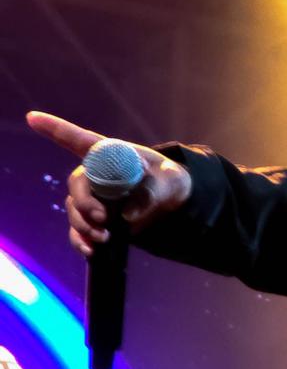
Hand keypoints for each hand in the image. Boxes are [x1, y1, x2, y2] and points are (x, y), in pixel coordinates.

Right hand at [27, 112, 192, 257]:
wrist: (171, 203)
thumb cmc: (168, 181)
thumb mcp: (172, 182)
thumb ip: (152, 193)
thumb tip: (126, 216)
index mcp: (110, 154)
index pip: (80, 139)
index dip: (55, 128)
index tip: (32, 117)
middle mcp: (95, 174)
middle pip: (77, 184)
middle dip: (85, 203)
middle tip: (103, 219)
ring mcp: (91, 197)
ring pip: (75, 210)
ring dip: (85, 225)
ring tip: (104, 237)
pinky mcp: (92, 219)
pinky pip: (78, 231)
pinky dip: (82, 242)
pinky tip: (91, 251)